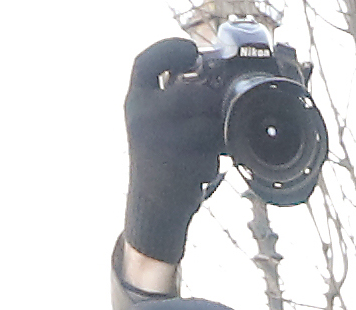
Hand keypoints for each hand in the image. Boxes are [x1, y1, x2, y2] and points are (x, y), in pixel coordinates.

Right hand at [121, 34, 223, 269]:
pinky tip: (201, 172)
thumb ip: (177, 97)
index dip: (170, 50)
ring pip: (206, 126)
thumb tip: (215, 74)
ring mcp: (157, 143)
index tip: (192, 53)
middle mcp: (140, 117)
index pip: (146, 63)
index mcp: (135, 101)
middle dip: (212, 104)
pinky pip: (211, 155)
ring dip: (217, 136)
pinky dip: (214, 163)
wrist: (151, 212)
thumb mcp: (158, 123)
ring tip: (211, 148)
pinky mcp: (175, 168)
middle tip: (221, 112)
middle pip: (189, 94)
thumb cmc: (161, 163)